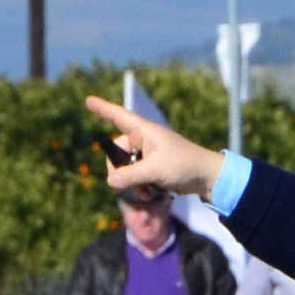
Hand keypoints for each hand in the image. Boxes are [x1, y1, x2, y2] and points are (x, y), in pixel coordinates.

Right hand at [81, 94, 224, 200]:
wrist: (207, 177)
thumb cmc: (184, 165)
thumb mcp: (155, 170)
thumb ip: (130, 176)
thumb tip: (110, 181)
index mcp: (144, 131)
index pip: (119, 117)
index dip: (103, 109)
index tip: (88, 100)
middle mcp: (143, 140)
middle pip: (117, 154)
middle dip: (121, 172)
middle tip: (134, 185)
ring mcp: (147, 155)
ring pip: (124, 169)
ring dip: (131, 183)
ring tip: (147, 191)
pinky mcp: (151, 168)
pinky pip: (134, 177)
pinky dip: (139, 186)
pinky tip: (150, 193)